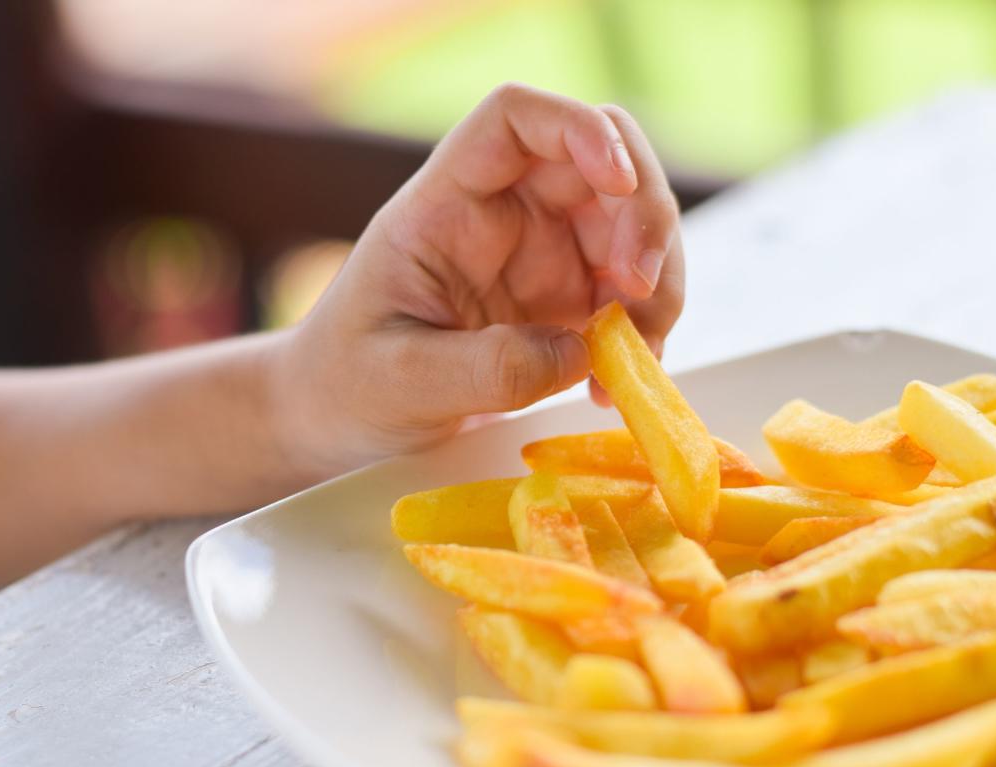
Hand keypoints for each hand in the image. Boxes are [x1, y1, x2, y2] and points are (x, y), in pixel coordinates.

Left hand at [273, 83, 684, 476]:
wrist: (338, 418)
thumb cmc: (346, 383)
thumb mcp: (401, 382)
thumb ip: (487, 369)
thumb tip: (580, 353)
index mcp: (444, 205)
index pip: (513, 119)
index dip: (576, 127)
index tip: (617, 182)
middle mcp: (499, 215)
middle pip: (599, 164)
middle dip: (643, 217)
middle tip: (641, 294)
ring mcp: (537, 257)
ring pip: (629, 228)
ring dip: (657, 283)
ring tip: (636, 359)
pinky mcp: (561, 304)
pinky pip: (628, 295)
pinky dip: (644, 332)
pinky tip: (614, 384)